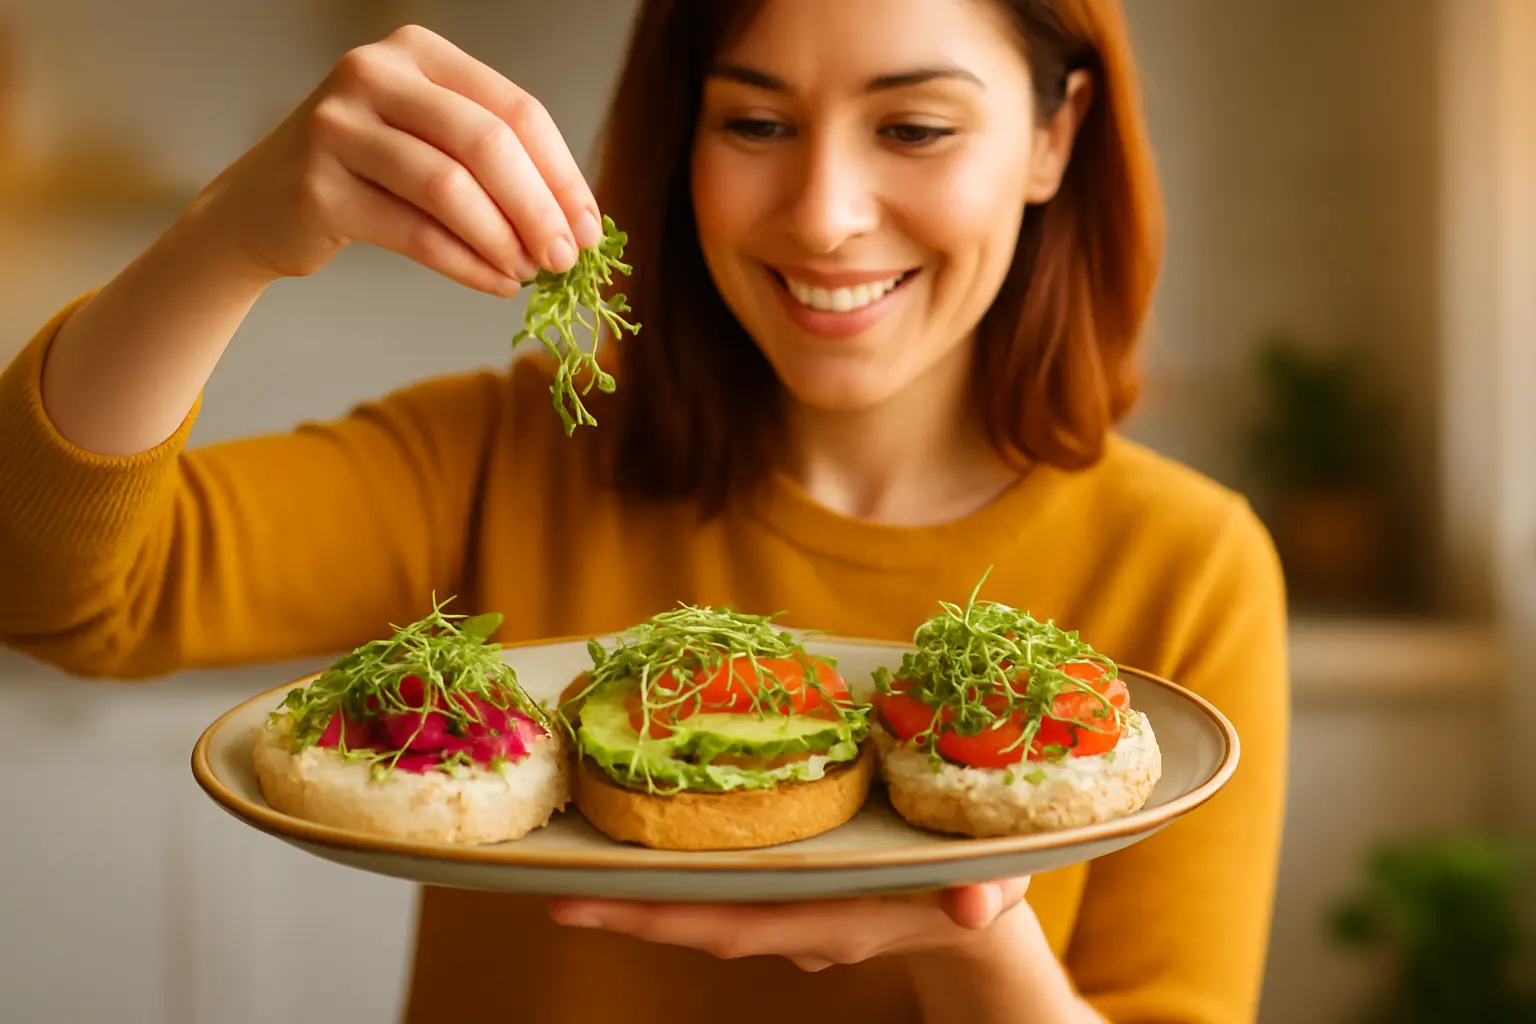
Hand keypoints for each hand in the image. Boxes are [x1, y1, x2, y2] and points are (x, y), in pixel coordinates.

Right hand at [192, 24, 601, 295]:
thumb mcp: (433, 144)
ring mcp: (338, 126)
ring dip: (503, 241)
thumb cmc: (370, 175)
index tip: (590, 229)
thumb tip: (578, 223)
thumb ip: (497, 165)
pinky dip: (467, 265)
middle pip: (486, 143)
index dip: (562, 174)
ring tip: (529, 273)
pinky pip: (414, 233)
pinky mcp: (317, 186)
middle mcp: (373, 74)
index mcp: (418, 51)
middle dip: (539, 209)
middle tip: (567, 259)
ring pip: (449, 189)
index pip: (515, 109)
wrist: (263, 206)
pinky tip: (496, 284)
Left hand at [548, 876, 1031, 971]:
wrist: (974, 917)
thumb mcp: (993, 888)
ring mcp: (789, 909)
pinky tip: (643, 830)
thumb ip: (984, 893)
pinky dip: (680, 864)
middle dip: (628, 910)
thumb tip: (972, 905)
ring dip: (643, 889)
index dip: (661, 917)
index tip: (588, 907)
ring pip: (704, 905)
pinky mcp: (789, 886)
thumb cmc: (978, 893)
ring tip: (577, 859)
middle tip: (553, 889)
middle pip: (698, 921)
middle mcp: (797, 920)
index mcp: (833, 918)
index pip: (733, 924)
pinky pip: (723, 881)